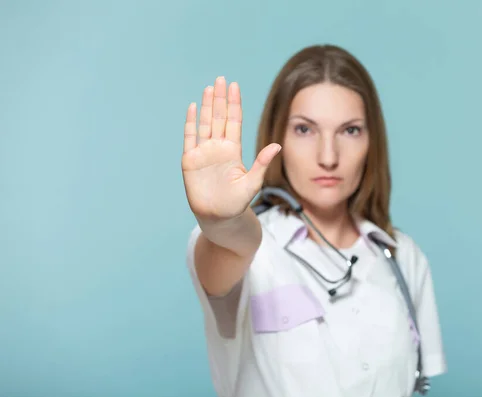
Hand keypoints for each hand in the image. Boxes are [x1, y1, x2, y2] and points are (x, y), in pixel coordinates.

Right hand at [182, 77, 280, 221]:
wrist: (219, 218)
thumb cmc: (237, 203)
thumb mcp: (253, 182)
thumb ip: (262, 163)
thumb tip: (277, 145)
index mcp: (233, 150)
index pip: (233, 121)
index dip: (234, 104)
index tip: (234, 86)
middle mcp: (218, 147)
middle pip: (219, 117)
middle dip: (220, 98)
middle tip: (221, 79)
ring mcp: (203, 152)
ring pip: (204, 123)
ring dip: (206, 106)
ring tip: (209, 88)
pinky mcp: (190, 161)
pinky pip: (190, 138)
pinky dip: (190, 123)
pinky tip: (192, 107)